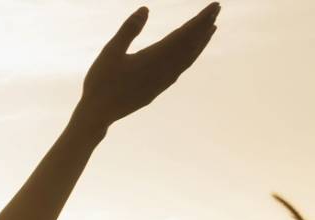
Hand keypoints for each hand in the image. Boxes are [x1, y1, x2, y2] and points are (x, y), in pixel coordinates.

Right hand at [76, 3, 218, 129]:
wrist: (98, 114)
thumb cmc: (101, 82)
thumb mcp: (111, 51)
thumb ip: (129, 30)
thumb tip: (146, 9)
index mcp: (154, 58)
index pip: (185, 34)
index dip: (201, 19)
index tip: (214, 6)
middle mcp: (164, 70)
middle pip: (191, 45)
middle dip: (205, 26)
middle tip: (217, 9)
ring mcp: (163, 81)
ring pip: (189, 58)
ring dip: (201, 42)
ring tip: (211, 28)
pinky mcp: (158, 89)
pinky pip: (181, 69)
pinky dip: (190, 56)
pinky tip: (191, 53)